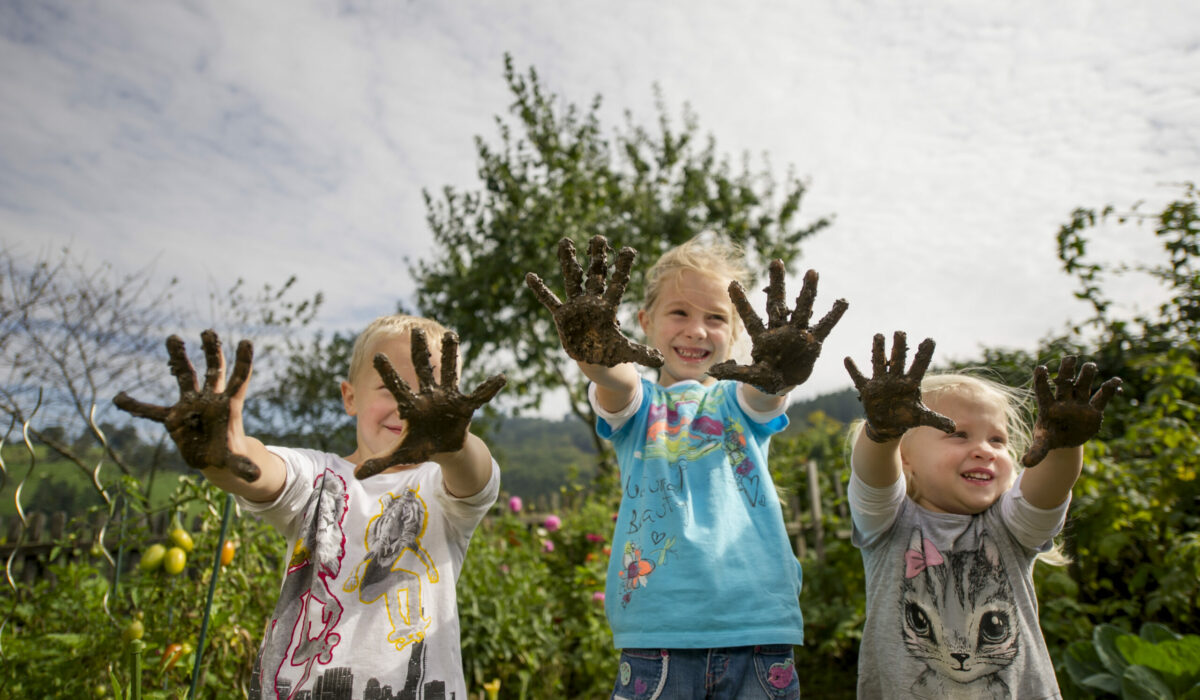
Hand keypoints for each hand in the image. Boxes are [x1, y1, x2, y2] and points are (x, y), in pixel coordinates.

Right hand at [113, 330, 260, 480]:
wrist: (213, 459)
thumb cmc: (227, 455)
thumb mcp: (235, 462)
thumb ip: (242, 466)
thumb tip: (255, 476)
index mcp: (229, 406)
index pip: (239, 379)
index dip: (243, 362)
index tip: (246, 342)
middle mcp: (210, 399)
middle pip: (213, 370)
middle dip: (211, 351)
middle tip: (209, 331)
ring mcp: (190, 404)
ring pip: (185, 376)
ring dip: (178, 358)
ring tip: (173, 337)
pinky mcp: (173, 418)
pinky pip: (150, 411)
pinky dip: (135, 406)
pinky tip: (119, 399)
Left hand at [355, 329, 506, 478]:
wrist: (442, 448)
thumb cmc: (419, 445)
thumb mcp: (399, 453)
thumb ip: (378, 461)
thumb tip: (356, 474)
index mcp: (411, 405)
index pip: (397, 387)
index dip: (388, 373)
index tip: (376, 356)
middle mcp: (429, 396)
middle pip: (423, 369)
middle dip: (419, 350)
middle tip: (415, 329)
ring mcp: (447, 398)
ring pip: (450, 372)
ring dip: (451, 354)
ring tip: (451, 334)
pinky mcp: (464, 406)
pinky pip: (479, 395)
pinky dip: (490, 388)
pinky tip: (501, 377)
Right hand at [525, 235, 663, 367]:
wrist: (593, 358)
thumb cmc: (611, 351)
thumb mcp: (626, 353)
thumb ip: (641, 353)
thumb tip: (660, 361)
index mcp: (609, 307)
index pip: (617, 284)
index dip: (622, 268)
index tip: (629, 250)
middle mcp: (592, 301)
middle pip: (595, 275)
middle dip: (596, 258)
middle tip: (599, 237)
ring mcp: (576, 306)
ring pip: (572, 279)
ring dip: (568, 261)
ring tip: (565, 241)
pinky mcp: (562, 315)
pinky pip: (549, 300)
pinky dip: (540, 290)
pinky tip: (531, 276)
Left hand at [708, 262, 847, 393]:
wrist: (783, 383)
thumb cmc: (764, 377)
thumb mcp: (750, 376)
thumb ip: (734, 372)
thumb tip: (712, 371)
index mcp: (762, 337)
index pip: (750, 316)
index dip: (741, 302)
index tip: (732, 283)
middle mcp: (779, 330)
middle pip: (777, 303)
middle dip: (777, 283)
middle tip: (775, 261)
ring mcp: (797, 333)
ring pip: (802, 309)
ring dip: (807, 291)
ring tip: (812, 272)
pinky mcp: (813, 342)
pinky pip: (825, 326)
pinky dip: (834, 315)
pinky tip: (842, 301)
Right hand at [844, 331, 955, 441]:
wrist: (889, 424)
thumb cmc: (907, 417)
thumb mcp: (922, 418)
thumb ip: (936, 419)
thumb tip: (953, 426)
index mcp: (911, 384)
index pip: (919, 366)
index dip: (924, 354)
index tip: (930, 340)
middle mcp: (896, 379)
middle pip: (898, 360)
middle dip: (899, 347)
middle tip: (900, 332)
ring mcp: (881, 382)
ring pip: (880, 363)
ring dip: (878, 350)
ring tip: (878, 336)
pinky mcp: (868, 389)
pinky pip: (859, 378)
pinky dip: (852, 369)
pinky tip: (847, 359)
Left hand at [1021, 356, 1121, 466]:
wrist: (1065, 439)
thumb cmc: (1050, 437)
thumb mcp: (1042, 444)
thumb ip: (1036, 451)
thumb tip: (1025, 463)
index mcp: (1048, 406)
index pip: (1042, 390)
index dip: (1042, 380)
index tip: (1041, 368)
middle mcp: (1064, 400)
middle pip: (1065, 382)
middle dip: (1067, 370)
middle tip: (1070, 357)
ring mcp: (1079, 403)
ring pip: (1083, 384)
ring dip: (1087, 374)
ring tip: (1091, 366)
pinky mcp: (1094, 409)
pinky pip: (1103, 396)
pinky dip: (1110, 388)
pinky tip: (1116, 381)